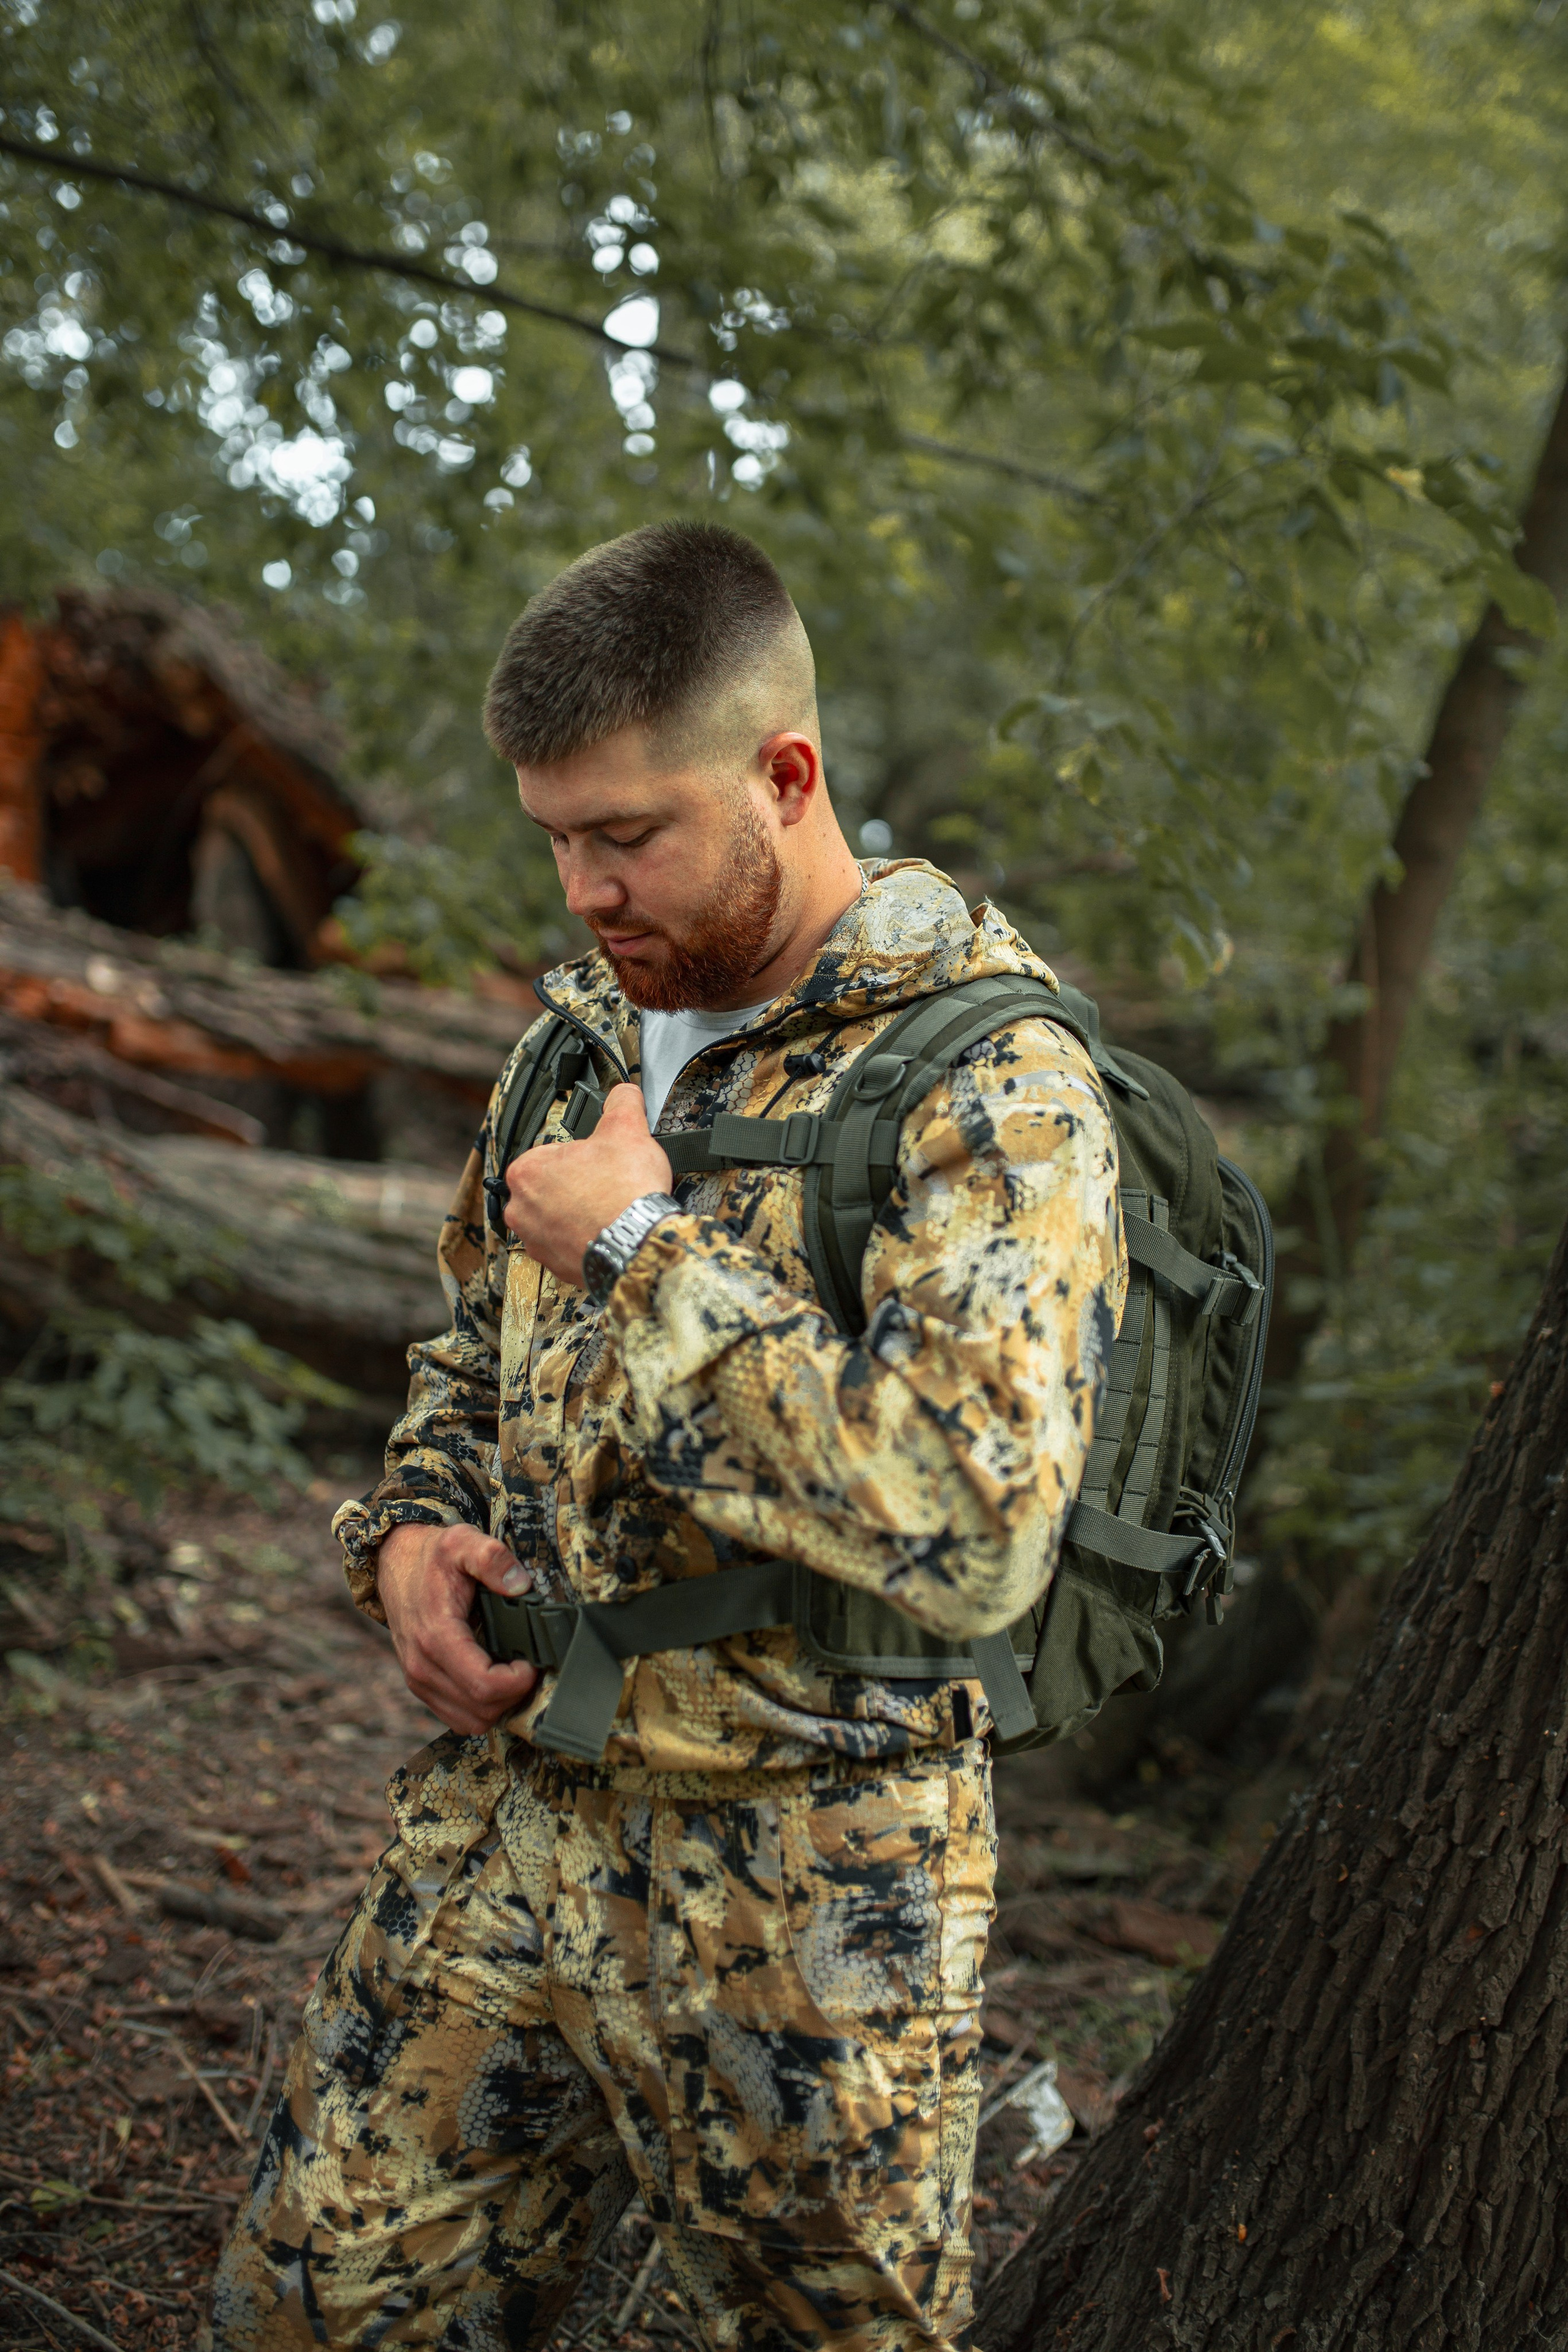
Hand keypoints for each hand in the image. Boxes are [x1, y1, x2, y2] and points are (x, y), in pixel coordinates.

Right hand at [378, 1522, 539, 1734]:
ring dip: (499, 1705)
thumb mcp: (462, 1541)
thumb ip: (492, 1558)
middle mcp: (422, 1666)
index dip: (519, 1681)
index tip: (532, 1660)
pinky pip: (457, 1716)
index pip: (484, 1686)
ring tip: (512, 1673)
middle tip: (527, 1665)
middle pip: (481, 1711)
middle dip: (514, 1694)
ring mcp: (419, 1679)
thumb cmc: (431, 1556)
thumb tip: (520, 1585)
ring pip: (470, 1720)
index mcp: (436, 1637)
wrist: (394, 1563)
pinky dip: (481, 1707)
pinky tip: (494, 1678)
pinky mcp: (421, 1684)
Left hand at [504, 1080, 672, 1286]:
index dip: (579, 1154)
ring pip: (557, 1218)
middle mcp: (521, 1209)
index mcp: (526, 1171)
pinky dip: (585, 1239)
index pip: (549, 1153)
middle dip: (576, 1185)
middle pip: (550, 1187)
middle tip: (605, 1183)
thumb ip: (621, 1103)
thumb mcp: (627, 1129)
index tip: (597, 1160)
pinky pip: (568, 1246)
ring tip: (608, 1208)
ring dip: (578, 1213)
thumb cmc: (625, 1192)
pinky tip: (607, 1230)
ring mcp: (536, 1241)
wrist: (639, 1244)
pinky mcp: (555, 1266)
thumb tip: (624, 1094)